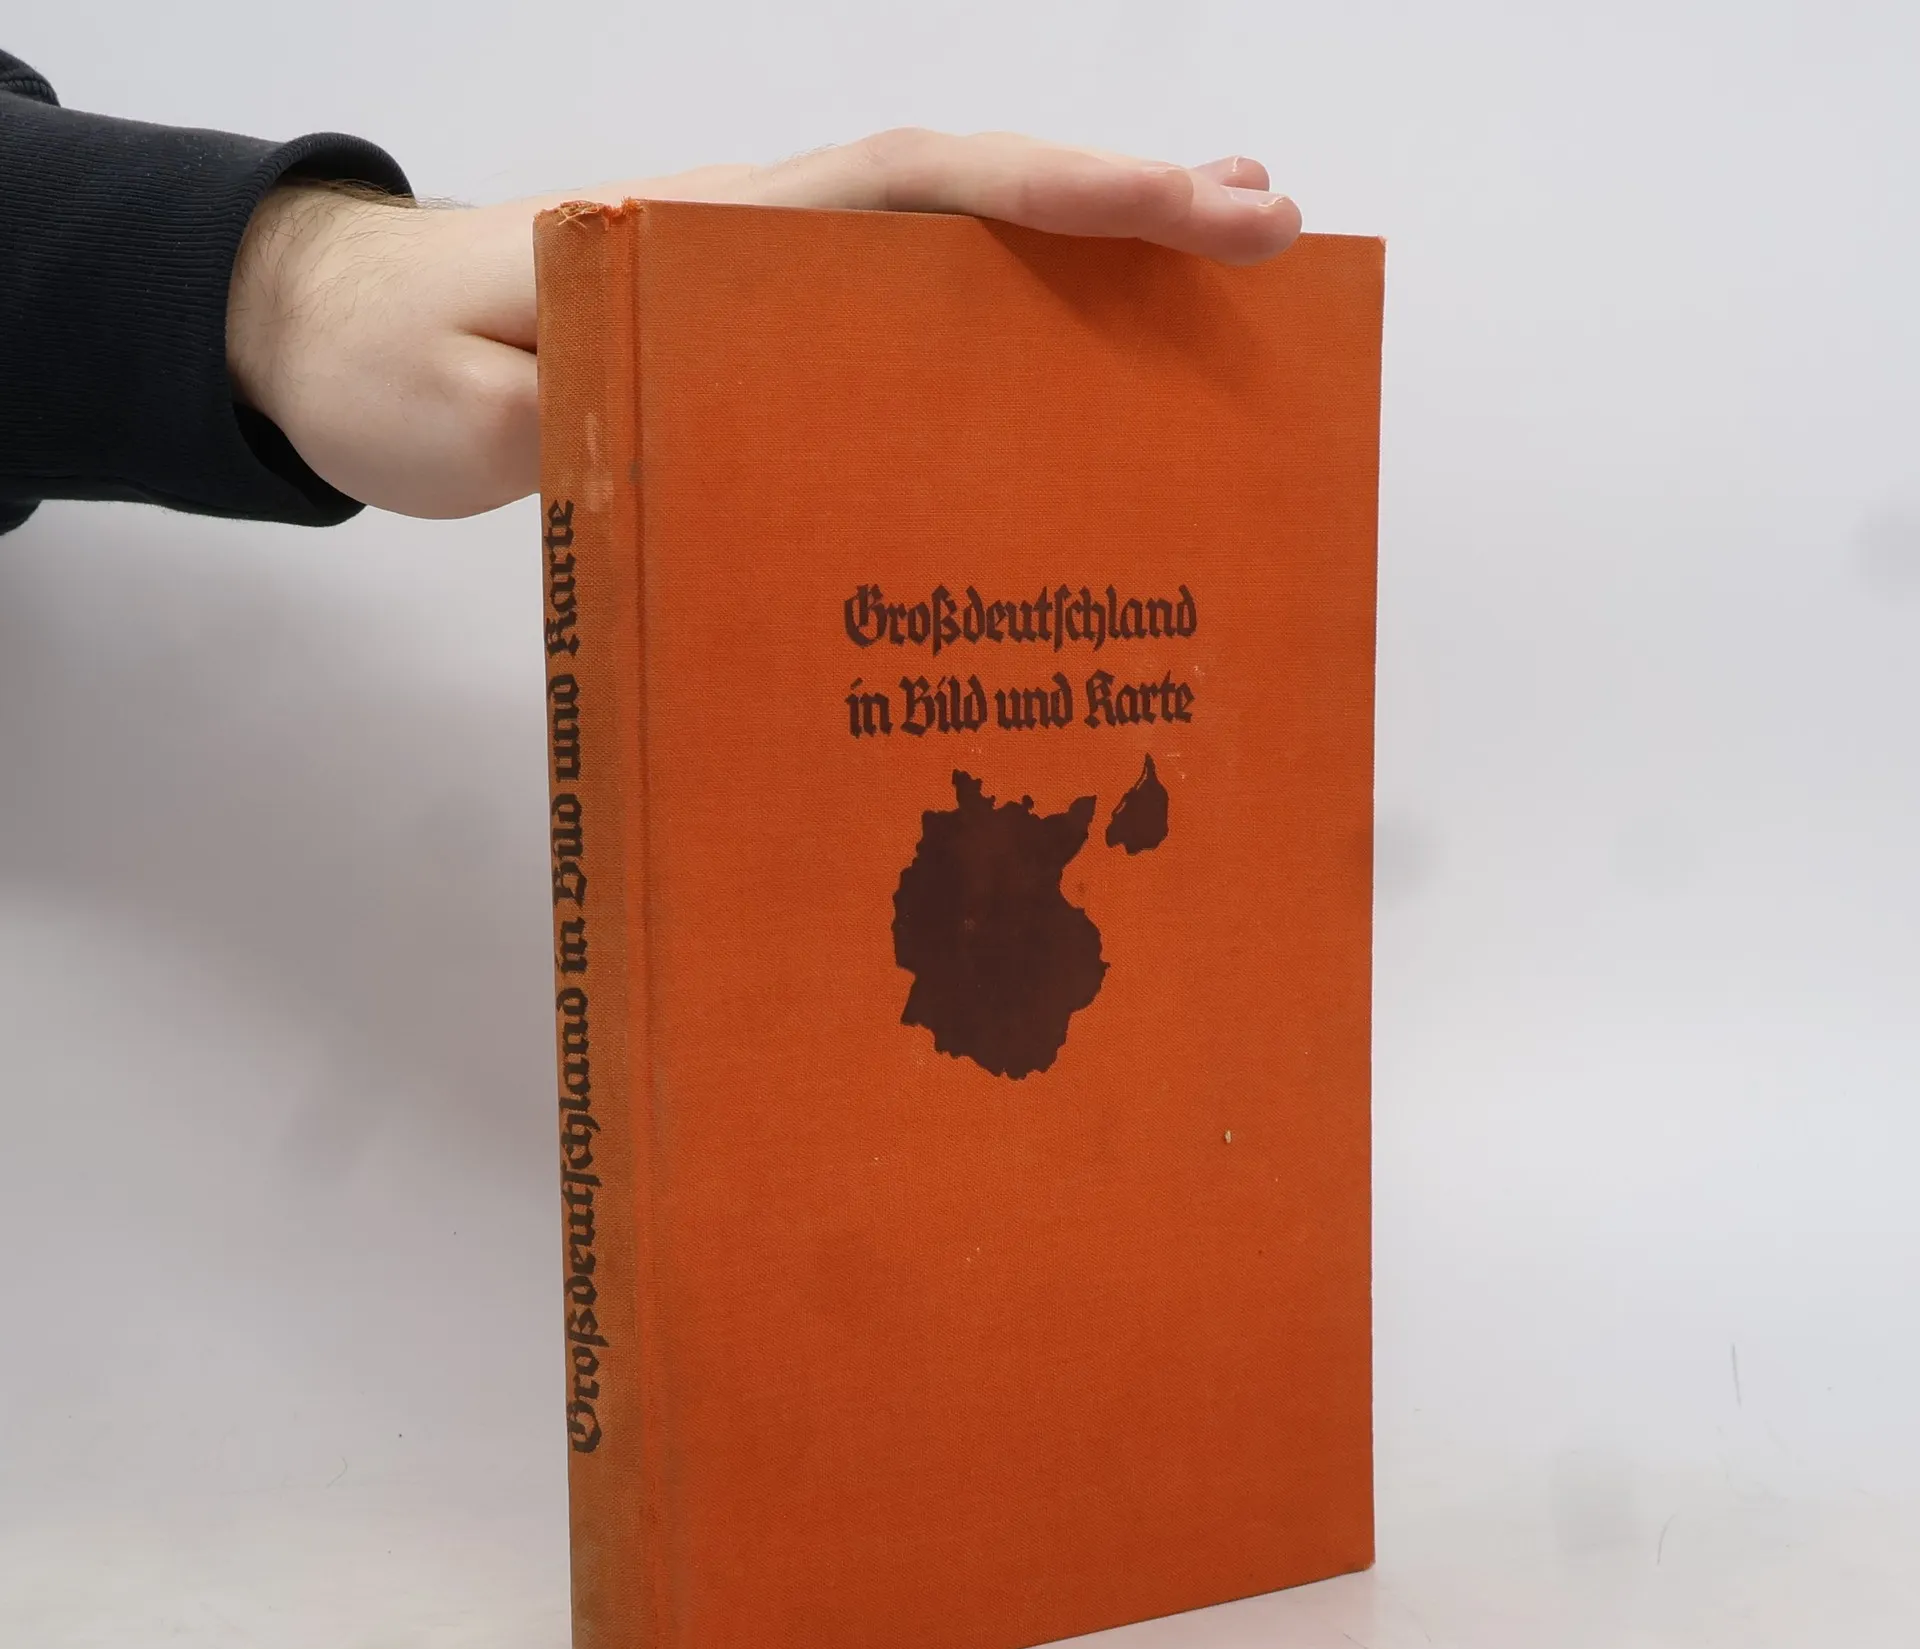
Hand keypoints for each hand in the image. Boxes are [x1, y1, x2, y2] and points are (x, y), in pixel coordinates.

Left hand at [228, 131, 1301, 520]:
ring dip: (1085, 254)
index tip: (1193, 206)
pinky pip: (907, 323)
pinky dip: (1004, 317)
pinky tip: (1065, 361)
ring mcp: (770, 288)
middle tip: (1269, 225)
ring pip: (956, 254)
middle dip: (1122, 208)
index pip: (919, 188)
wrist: (340, 338)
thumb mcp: (461, 400)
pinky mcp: (760, 348)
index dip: (1061, 194)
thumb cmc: (398, 358)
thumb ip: (563, 407)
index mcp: (716, 233)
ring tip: (1216, 268)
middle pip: (973, 202)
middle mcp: (767, 242)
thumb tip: (675, 422)